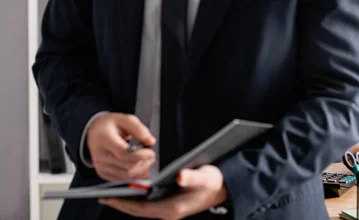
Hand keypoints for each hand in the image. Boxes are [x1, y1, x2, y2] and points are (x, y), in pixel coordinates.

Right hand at [87, 113, 155, 180]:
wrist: (93, 132)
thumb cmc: (109, 125)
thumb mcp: (125, 119)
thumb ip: (139, 129)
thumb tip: (150, 141)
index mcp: (105, 139)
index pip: (124, 153)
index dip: (140, 155)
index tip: (151, 152)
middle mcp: (100, 154)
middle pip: (126, 165)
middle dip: (143, 163)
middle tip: (151, 156)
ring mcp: (100, 165)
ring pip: (125, 174)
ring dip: (141, 170)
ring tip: (148, 162)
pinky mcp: (102, 172)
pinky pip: (120, 179)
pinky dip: (133, 177)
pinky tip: (141, 172)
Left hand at [100, 165, 227, 219]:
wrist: (224, 189)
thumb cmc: (212, 182)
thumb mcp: (203, 176)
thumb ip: (190, 176)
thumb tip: (179, 176)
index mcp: (172, 208)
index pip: (140, 209)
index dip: (123, 203)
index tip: (108, 197)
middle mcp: (168, 213)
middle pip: (138, 211)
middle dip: (120, 203)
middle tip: (103, 196)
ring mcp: (169, 211)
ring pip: (142, 209)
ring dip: (128, 202)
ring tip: (113, 193)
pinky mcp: (170, 206)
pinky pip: (148, 206)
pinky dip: (137, 200)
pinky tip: (132, 191)